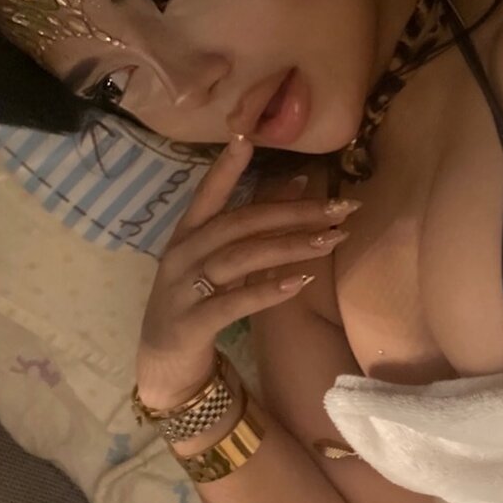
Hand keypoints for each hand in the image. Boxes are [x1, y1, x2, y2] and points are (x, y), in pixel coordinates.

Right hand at [134, 137, 358, 408]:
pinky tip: (300, 282)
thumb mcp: (219, 262)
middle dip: (294, 212)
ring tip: (332, 240)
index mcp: (186, 234)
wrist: (162, 366)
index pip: (207, 193)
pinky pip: (234, 302)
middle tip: (341, 207)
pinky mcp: (192, 323)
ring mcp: (183, 288)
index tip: (247, 135)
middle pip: (241, 224)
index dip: (226, 166)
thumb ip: (252, 228)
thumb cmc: (197, 304)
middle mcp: (182, 254)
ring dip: (291, 246)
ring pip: (242, 257)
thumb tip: (297, 184)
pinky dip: (268, 289)